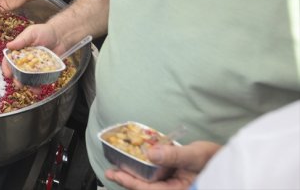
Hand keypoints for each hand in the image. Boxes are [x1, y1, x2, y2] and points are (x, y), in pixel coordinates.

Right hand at [1, 22, 61, 87]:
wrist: (61, 36)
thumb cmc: (44, 32)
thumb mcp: (32, 33)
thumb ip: (21, 40)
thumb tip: (8, 45)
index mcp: (18, 51)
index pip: (8, 60)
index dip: (6, 67)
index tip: (8, 73)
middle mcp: (24, 60)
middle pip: (16, 72)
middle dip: (17, 79)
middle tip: (19, 83)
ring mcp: (33, 67)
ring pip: (27, 79)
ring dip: (28, 85)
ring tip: (32, 89)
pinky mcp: (42, 71)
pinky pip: (38, 80)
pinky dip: (38, 86)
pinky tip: (39, 89)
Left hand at [104, 141, 221, 189]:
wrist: (228, 160)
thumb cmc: (214, 159)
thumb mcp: (194, 155)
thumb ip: (174, 155)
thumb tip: (151, 153)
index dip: (131, 183)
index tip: (116, 174)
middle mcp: (174, 189)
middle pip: (147, 188)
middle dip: (128, 181)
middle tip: (110, 172)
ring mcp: (173, 185)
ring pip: (149, 183)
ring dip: (134, 176)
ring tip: (116, 169)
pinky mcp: (173, 179)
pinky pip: (155, 177)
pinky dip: (144, 171)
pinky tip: (134, 163)